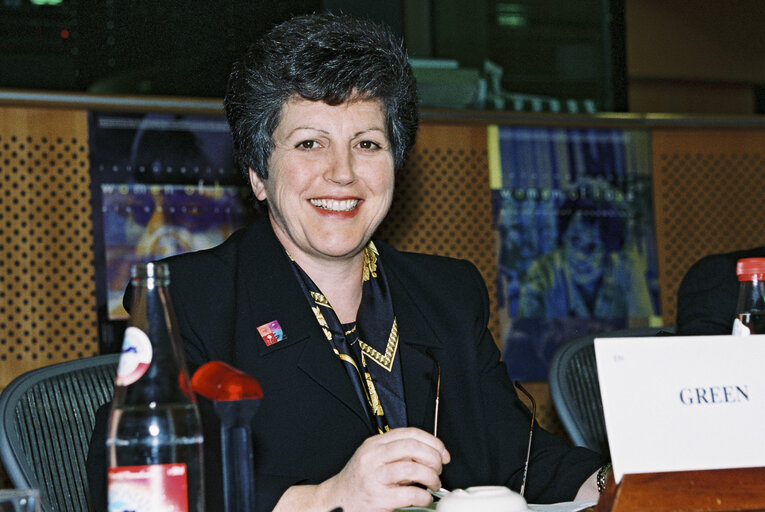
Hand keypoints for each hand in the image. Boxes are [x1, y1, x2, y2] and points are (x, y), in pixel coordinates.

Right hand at [319, 427, 450, 511]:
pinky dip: (424, 496)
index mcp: (374, 444)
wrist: (336, 502)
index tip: (442, 453)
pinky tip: (424, 498)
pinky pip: (410, 494)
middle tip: (438, 468)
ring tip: (433, 484)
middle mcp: (373, 457)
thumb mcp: (374, 459)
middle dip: (433, 457)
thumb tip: (430, 453)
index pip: (409, 433)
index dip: (432, 441)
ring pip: (413, 469)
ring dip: (431, 477)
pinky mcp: (378, 497)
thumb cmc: (359, 482)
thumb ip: (396, 453)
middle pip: (412, 447)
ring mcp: (374, 477)